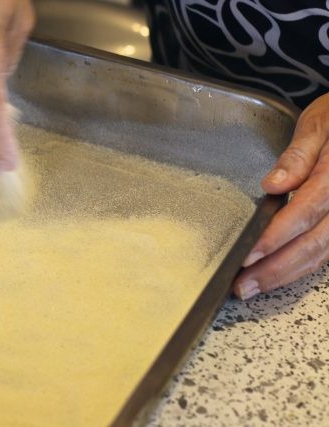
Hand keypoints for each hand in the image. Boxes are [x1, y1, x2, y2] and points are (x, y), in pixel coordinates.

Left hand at [233, 93, 328, 299]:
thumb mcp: (319, 123)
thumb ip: (298, 155)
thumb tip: (274, 184)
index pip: (306, 212)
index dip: (276, 236)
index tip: (249, 254)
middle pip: (315, 243)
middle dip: (277, 269)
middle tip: (242, 286)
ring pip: (323, 254)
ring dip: (287, 274)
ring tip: (252, 287)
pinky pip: (328, 251)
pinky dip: (302, 266)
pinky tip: (277, 275)